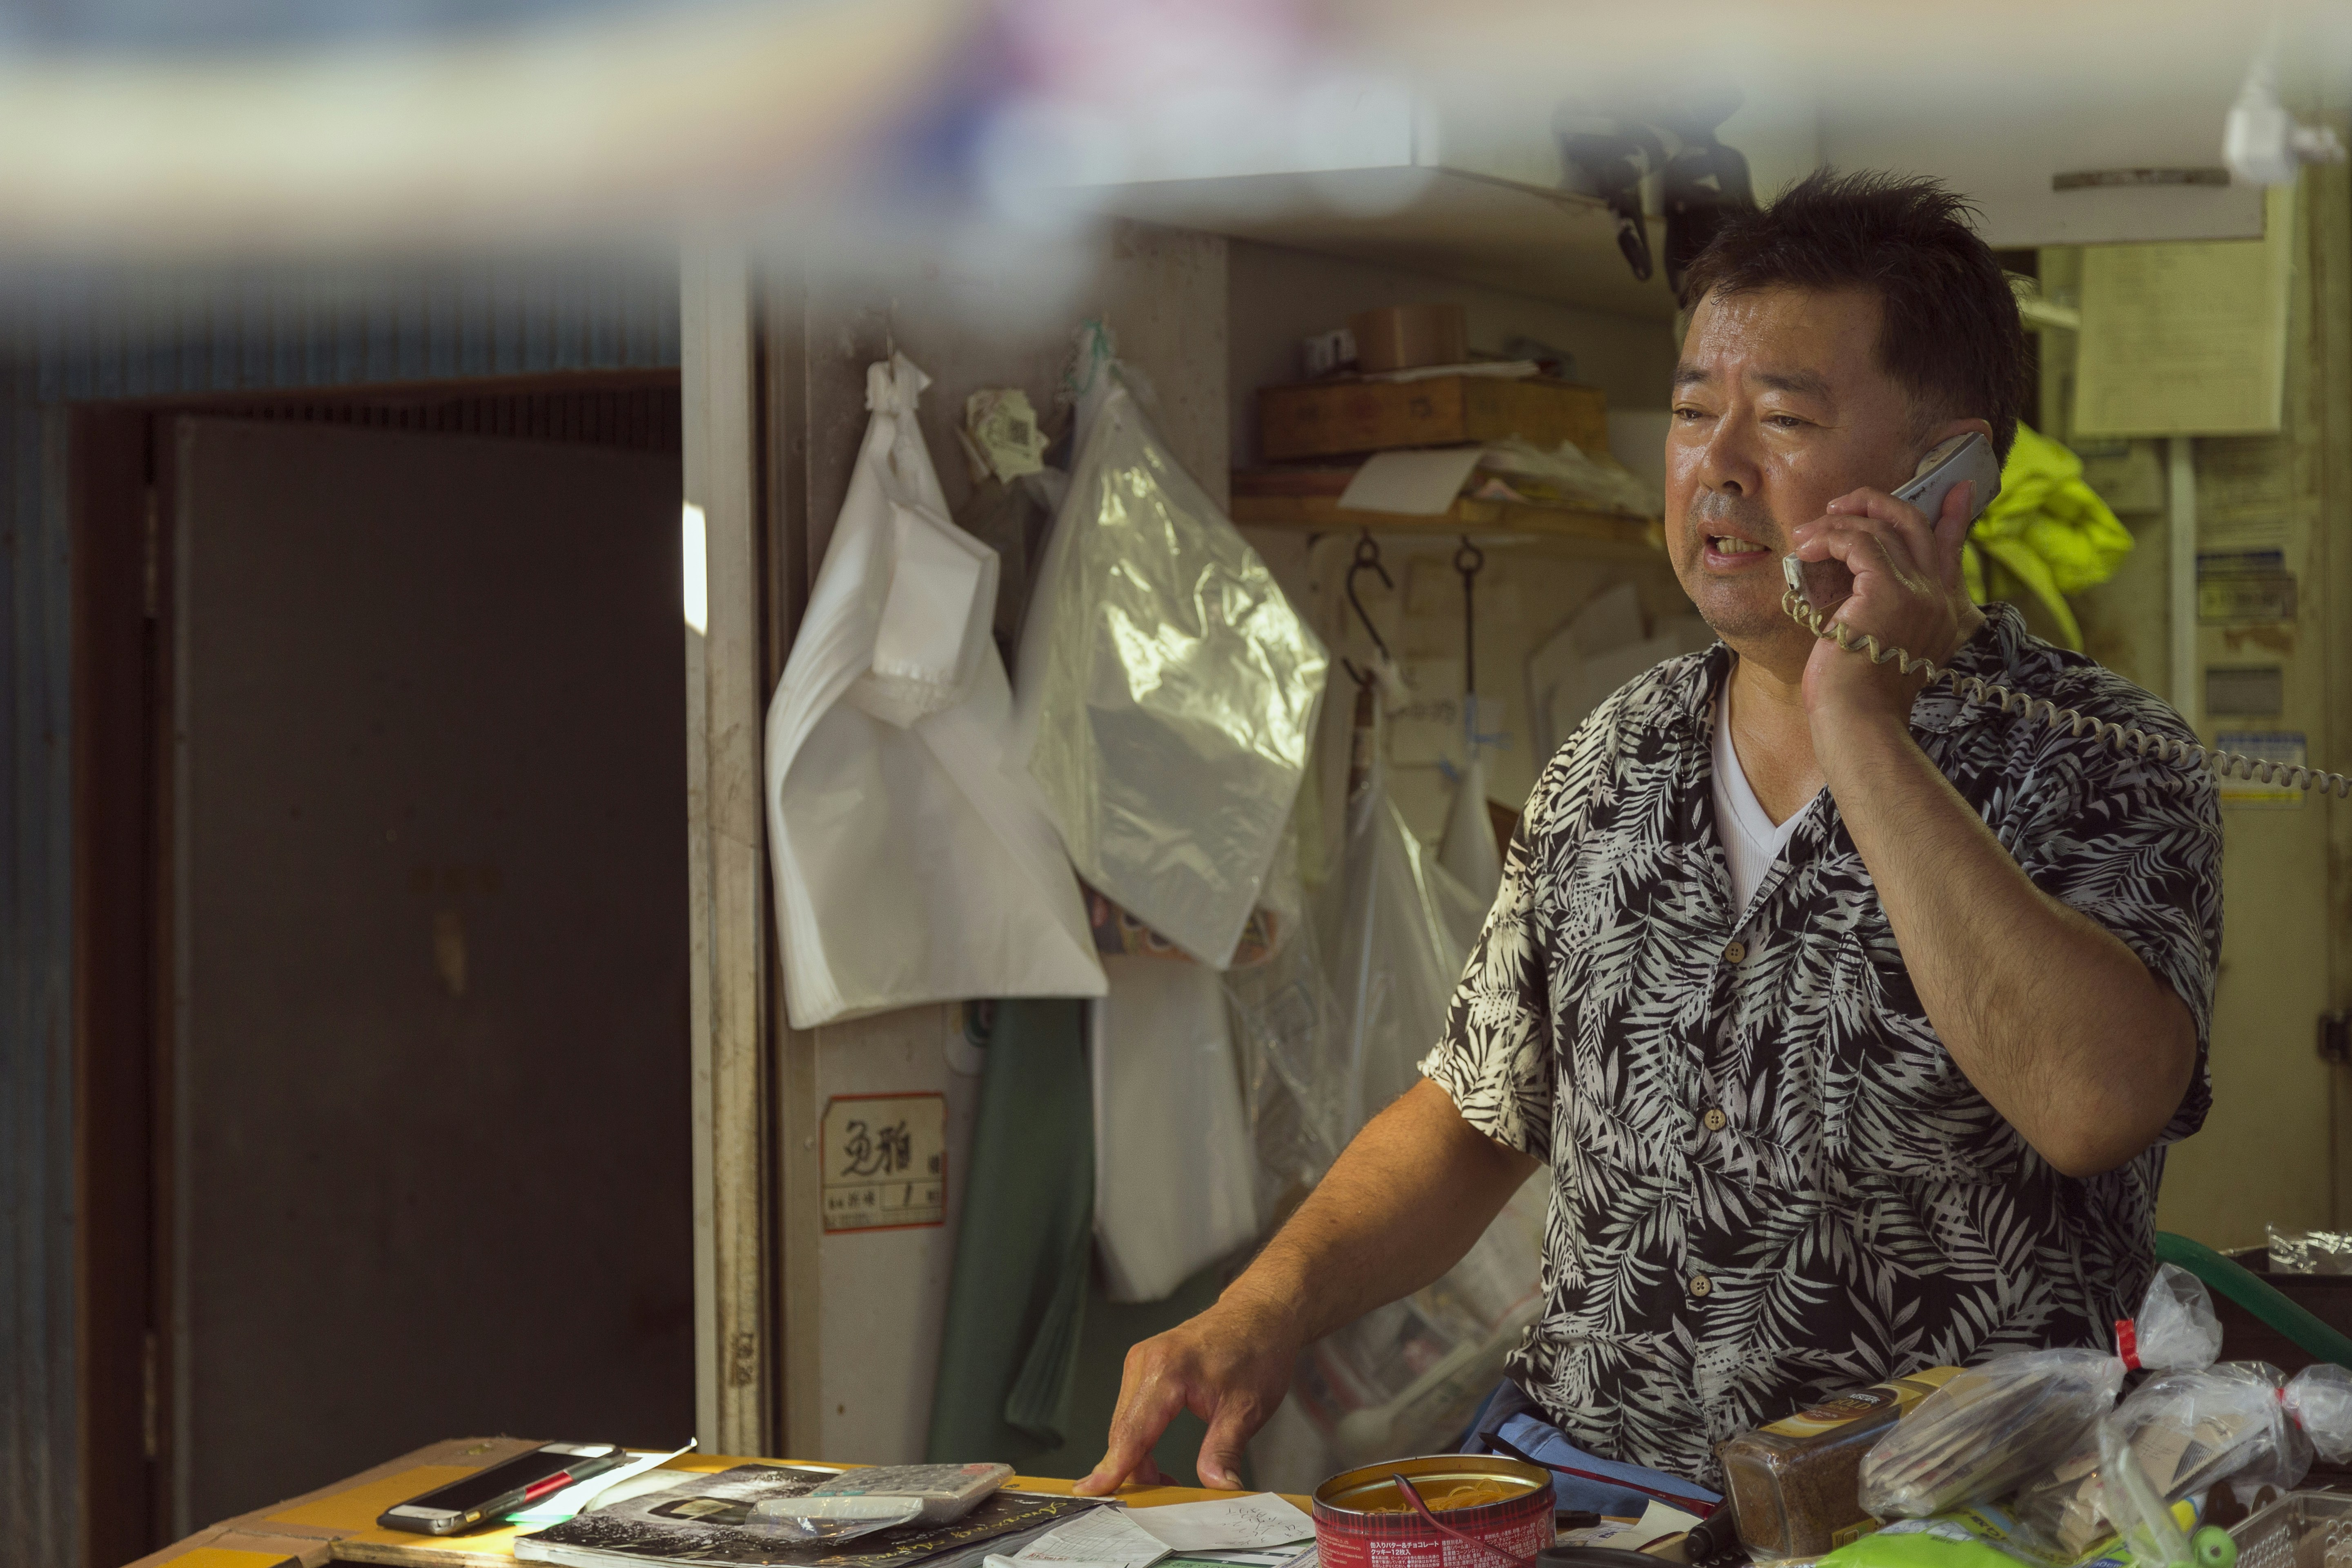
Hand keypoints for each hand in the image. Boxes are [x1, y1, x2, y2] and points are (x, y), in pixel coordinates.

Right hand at [1073, 1296, 1301, 1494]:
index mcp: (1167, 1371)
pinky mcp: (1144, 1366)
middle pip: (1124, 1433)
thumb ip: (1224, 1451)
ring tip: (1168, 1480)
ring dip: (1137, 1457)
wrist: (1261, 1313)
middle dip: (1134, 1471)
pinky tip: (1158, 1457)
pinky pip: (1132, 1413)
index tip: (1091, 1492)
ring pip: (1125, 1425)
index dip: (1113, 1467)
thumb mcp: (1247, 1410)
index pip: (1132, 1432)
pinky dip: (1140, 1439)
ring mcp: (1141, 1362)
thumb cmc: (1257, 1351)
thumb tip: (1218, 1489)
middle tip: (1160, 1500)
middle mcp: (1145, 1362)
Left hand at [1786, 479, 1983, 727]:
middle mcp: (1936, 598)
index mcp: (1941, 611)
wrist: (1858, 722)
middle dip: (1877, 504)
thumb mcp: (1874, 645)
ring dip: (1837, 524)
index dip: (1954, 516)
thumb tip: (1854, 585)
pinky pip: (1858, 543)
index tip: (1958, 488)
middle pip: (1916, 524)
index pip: (1951, 550)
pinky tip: (1805, 549)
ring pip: (1881, 529)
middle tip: (1842, 505)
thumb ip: (1878, 612)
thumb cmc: (1856, 694)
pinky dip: (1828, 539)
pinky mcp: (1888, 593)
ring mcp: (1917, 593)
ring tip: (1806, 536)